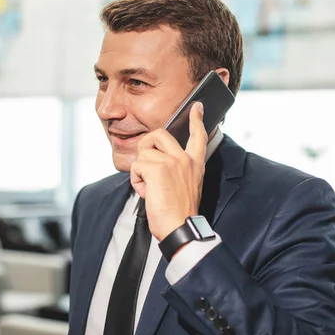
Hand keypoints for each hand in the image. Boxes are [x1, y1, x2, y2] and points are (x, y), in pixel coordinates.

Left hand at [130, 102, 206, 240]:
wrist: (180, 227)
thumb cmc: (180, 212)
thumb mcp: (187, 185)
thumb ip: (177, 169)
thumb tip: (156, 160)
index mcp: (195, 163)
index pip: (198, 135)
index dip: (196, 119)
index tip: (197, 107)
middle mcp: (185, 159)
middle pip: (159, 134)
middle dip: (146, 145)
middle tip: (146, 163)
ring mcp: (171, 162)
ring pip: (143, 152)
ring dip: (140, 170)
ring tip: (149, 187)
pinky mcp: (157, 169)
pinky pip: (136, 166)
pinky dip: (136, 181)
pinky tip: (147, 192)